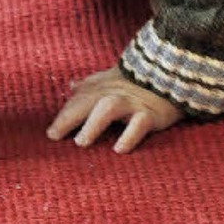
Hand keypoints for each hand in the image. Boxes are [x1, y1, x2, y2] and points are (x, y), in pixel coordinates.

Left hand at [46, 67, 182, 152]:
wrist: (173, 74)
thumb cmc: (137, 82)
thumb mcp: (112, 79)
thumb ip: (90, 84)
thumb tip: (70, 85)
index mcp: (103, 85)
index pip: (78, 98)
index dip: (63, 114)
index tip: (50, 133)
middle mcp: (115, 92)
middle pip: (87, 101)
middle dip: (69, 117)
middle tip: (53, 135)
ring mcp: (133, 102)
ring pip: (109, 107)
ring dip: (93, 124)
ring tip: (81, 142)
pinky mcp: (151, 114)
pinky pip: (139, 123)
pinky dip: (129, 135)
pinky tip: (118, 149)